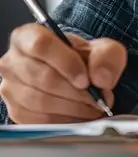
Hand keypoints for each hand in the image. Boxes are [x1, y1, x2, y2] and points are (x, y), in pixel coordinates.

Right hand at [0, 24, 126, 122]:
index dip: (66, 63)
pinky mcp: (16, 112)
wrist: (76, 76)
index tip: (86, 79)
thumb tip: (101, 78)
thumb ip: (106, 56)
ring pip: (41, 102)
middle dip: (76, 92)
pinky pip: (40, 121)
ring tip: (92, 107)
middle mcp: (13, 61)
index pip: (41, 45)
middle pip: (43, 78)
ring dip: (73, 108)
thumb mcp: (102, 49)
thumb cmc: (83, 59)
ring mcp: (11, 88)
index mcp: (27, 36)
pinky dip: (65, 121)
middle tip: (98, 98)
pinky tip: (80, 116)